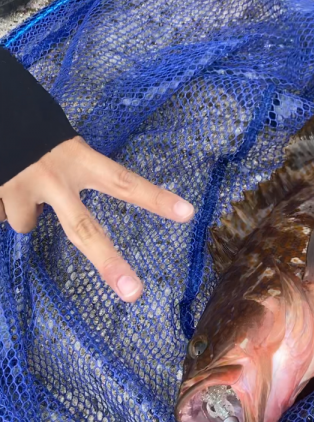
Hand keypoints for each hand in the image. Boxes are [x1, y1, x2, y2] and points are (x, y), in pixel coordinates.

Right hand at [0, 136, 193, 301]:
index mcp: (78, 159)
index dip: (154, 198)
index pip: (123, 181)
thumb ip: (71, 174)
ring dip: (22, 208)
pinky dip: (1, 203)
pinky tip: (1, 182)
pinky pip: (3, 215)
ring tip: (15, 181)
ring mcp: (22, 188)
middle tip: (134, 293)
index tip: (188, 213)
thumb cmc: (32, 127)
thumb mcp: (62, 144)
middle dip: (109, 263)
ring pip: (27, 224)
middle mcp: (54, 177)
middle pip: (84, 230)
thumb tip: (62, 211)